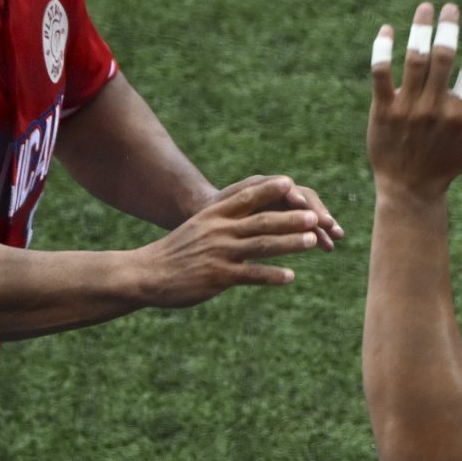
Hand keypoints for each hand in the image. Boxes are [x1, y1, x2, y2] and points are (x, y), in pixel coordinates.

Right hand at [136, 176, 328, 306]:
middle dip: (291, 218)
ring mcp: (219, 254)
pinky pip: (251, 275)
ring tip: (313, 241)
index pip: (245, 198)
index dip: (269, 190)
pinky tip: (290, 277)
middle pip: (261, 221)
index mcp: (213, 216)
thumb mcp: (199, 227)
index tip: (291, 183)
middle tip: (316, 216)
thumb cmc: (178, 250)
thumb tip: (255, 211)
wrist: (146, 274)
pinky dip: (272, 275)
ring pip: (261, 245)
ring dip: (290, 243)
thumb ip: (225, 219)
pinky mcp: (218, 276)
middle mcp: (218, 231)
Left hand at [369, 1, 461, 198]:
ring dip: (420, 30)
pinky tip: (389, 30)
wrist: (409, 188)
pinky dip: (383, 49)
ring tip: (426, 8)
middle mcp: (433, 108)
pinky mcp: (382, 109)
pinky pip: (380, 73)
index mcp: (459, 115)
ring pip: (414, 60)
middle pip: (442, 59)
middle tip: (451, 7)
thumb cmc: (450, 164)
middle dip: (448, 29)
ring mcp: (406, 107)